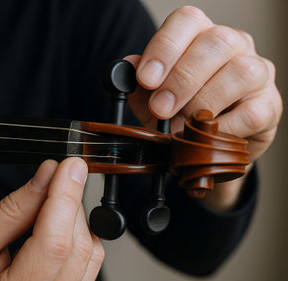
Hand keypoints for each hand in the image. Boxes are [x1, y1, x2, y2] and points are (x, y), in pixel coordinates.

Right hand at [0, 158, 103, 280]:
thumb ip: (10, 211)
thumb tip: (46, 177)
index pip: (54, 243)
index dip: (66, 198)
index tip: (69, 166)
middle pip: (77, 246)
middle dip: (71, 202)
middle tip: (57, 175)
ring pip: (90, 253)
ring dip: (76, 218)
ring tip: (49, 203)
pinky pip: (89, 263)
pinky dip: (79, 234)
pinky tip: (58, 222)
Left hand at [125, 6, 281, 209]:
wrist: (209, 146)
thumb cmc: (180, 113)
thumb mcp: (152, 98)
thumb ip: (138, 85)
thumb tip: (125, 69)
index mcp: (201, 35)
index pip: (187, 20)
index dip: (165, 47)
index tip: (145, 79)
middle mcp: (234, 45)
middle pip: (216, 42)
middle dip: (182, 79)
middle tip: (160, 108)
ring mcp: (257, 73)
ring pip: (240, 72)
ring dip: (204, 102)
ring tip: (183, 125)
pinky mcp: (269, 105)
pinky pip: (252, 113)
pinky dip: (223, 128)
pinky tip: (205, 136)